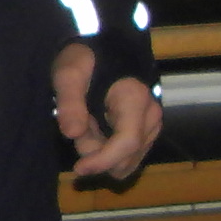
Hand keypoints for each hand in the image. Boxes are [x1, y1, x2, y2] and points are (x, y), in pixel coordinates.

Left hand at [54, 43, 161, 182]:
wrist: (102, 52)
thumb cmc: (85, 61)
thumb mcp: (68, 75)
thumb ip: (69, 103)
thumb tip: (72, 133)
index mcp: (135, 100)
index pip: (126, 143)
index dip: (103, 161)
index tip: (77, 168)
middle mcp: (151, 116)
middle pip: (125, 157)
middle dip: (95, 151)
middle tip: (79, 124)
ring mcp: (152, 127)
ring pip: (125, 162)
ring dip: (100, 151)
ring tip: (88, 123)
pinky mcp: (147, 134)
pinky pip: (126, 158)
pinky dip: (107, 150)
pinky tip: (96, 130)